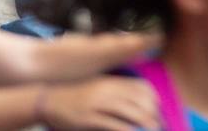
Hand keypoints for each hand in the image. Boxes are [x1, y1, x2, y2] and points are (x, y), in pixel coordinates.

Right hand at [39, 77, 157, 130]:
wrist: (48, 99)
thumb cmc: (75, 94)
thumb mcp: (98, 86)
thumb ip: (115, 91)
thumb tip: (135, 101)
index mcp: (111, 81)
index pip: (141, 87)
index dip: (154, 99)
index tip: (158, 110)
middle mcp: (107, 90)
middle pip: (139, 100)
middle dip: (152, 113)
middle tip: (158, 124)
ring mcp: (98, 104)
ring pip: (129, 112)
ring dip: (144, 122)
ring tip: (152, 130)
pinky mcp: (88, 118)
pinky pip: (113, 124)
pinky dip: (126, 130)